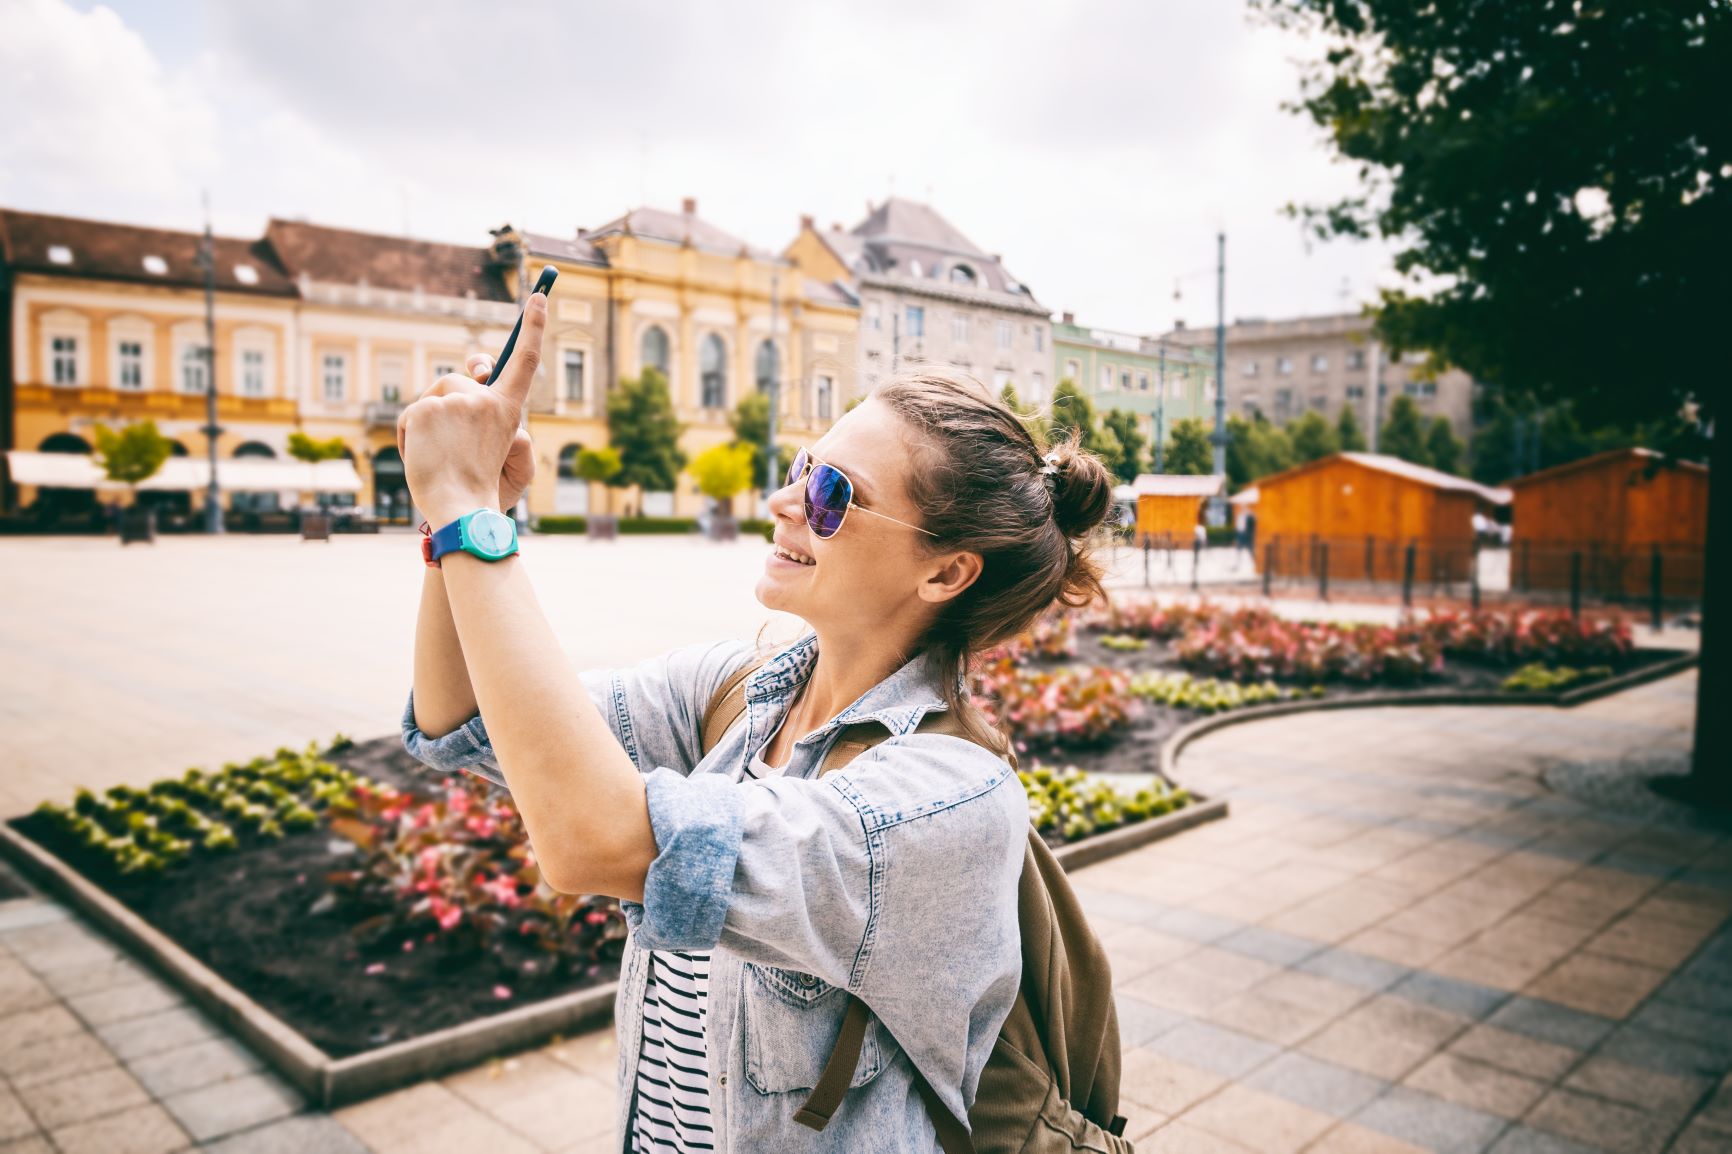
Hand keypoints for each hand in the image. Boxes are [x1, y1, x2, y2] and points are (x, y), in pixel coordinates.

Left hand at [398, 294, 544, 525]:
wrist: (460, 507)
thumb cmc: (482, 491)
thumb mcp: (504, 453)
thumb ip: (494, 418)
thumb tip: (480, 388)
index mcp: (508, 411)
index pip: (525, 361)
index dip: (535, 326)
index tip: (539, 295)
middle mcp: (485, 399)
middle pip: (459, 382)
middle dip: (447, 401)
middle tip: (449, 431)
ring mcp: (456, 400)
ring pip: (433, 399)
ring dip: (427, 426)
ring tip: (436, 459)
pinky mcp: (427, 407)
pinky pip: (411, 415)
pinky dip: (408, 438)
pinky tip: (420, 458)